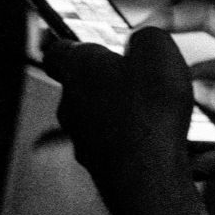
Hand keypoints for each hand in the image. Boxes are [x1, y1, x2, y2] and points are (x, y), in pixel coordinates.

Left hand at [43, 26, 196, 186]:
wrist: (149, 178)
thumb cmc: (148, 111)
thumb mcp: (157, 49)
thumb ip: (146, 35)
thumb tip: (141, 41)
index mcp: (77, 69)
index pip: (56, 51)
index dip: (68, 43)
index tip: (75, 40)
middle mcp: (71, 105)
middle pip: (81, 86)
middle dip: (106, 80)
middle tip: (137, 76)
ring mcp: (83, 140)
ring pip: (97, 118)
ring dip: (120, 113)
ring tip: (156, 112)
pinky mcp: (101, 168)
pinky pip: (115, 146)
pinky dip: (131, 142)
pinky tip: (158, 142)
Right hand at [142, 1, 214, 163]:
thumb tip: (193, 92)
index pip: (209, 18)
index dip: (172, 18)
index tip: (137, 32)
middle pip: (199, 71)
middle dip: (173, 86)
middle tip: (145, 106)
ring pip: (204, 106)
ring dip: (186, 119)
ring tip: (163, 135)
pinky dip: (200, 141)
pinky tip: (185, 153)